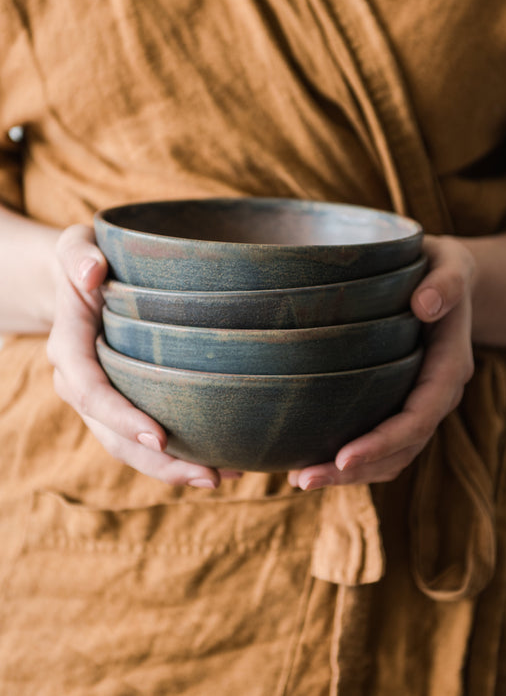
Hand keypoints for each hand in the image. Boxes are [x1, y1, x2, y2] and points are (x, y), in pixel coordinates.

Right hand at [47, 224, 237, 487]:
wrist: (80, 280)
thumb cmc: (85, 259)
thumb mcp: (75, 245)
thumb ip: (78, 255)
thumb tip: (93, 273)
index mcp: (68, 348)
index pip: (90, 391)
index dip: (120, 418)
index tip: (157, 437)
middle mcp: (79, 382)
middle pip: (111, 435)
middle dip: (157, 462)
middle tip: (208, 475)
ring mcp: (99, 398)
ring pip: (127, 447)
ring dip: (171, 469)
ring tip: (221, 476)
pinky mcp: (120, 403)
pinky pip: (141, 437)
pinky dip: (174, 455)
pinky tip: (217, 461)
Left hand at [287, 235, 475, 490]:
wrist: (445, 280)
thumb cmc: (442, 269)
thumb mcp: (449, 264)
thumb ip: (444, 282)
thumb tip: (424, 305)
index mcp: (449, 368)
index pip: (419, 418)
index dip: (383, 443)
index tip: (343, 458)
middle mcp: (435, 395)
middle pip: (401, 449)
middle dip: (356, 470)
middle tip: (304, 479)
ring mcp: (417, 403)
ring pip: (390, 456)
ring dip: (349, 474)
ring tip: (300, 479)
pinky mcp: (398, 402)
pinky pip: (379, 442)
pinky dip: (349, 458)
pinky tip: (309, 459)